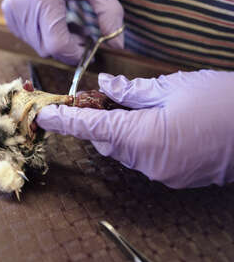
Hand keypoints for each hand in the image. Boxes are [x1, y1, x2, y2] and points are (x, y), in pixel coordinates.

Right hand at [1, 0, 123, 64]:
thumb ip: (110, 13)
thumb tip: (117, 45)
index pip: (57, 45)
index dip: (75, 53)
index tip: (88, 47)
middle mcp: (22, 8)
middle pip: (47, 50)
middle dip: (67, 49)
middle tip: (80, 34)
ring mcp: (13, 13)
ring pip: (38, 47)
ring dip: (55, 43)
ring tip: (66, 24)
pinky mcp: (9, 17)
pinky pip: (29, 39)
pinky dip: (44, 37)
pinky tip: (52, 21)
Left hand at [36, 70, 233, 187]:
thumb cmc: (221, 101)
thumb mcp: (173, 86)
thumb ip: (132, 90)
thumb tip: (106, 85)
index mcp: (141, 136)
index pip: (90, 126)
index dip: (65, 120)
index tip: (46, 116)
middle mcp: (146, 161)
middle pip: (106, 140)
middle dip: (102, 120)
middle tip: (110, 98)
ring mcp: (161, 173)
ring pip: (124, 149)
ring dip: (123, 129)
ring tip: (144, 109)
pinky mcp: (174, 176)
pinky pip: (144, 157)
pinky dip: (141, 140)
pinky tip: (160, 125)